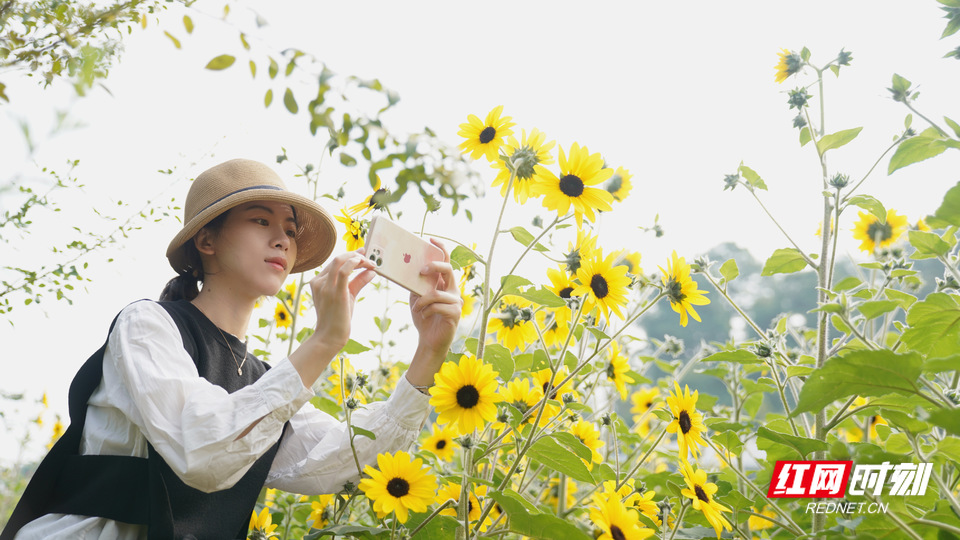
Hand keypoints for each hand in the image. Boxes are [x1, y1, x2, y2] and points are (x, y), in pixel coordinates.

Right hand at [307, 249, 376, 351]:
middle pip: (337, 259)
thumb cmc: (338, 319)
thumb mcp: (348, 296)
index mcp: (318, 282)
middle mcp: (318, 282)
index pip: (334, 263)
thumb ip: (358, 282)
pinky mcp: (335, 292)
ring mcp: (325, 286)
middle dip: (355, 255)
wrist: (330, 336)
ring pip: (339, 261)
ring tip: (370, 263)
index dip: (349, 255)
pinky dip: (355, 264)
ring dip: (358, 259)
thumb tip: (371, 272)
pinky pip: (344, 271)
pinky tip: (366, 265)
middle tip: (369, 258)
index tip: (361, 253)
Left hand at [408, 239, 461, 357]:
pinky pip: (437, 306)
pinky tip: (423, 315)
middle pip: (448, 270)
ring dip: (422, 300)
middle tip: (422, 270)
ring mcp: (456, 302)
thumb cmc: (424, 317)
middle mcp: (453, 290)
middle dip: (434, 266)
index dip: (441, 249)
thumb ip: (416, 284)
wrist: (429, 340)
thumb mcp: (416, 297)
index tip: (431, 239)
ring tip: (416, 307)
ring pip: (437, 293)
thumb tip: (405, 269)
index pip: (446, 262)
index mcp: (444, 283)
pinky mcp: (455, 314)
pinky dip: (426, 310)